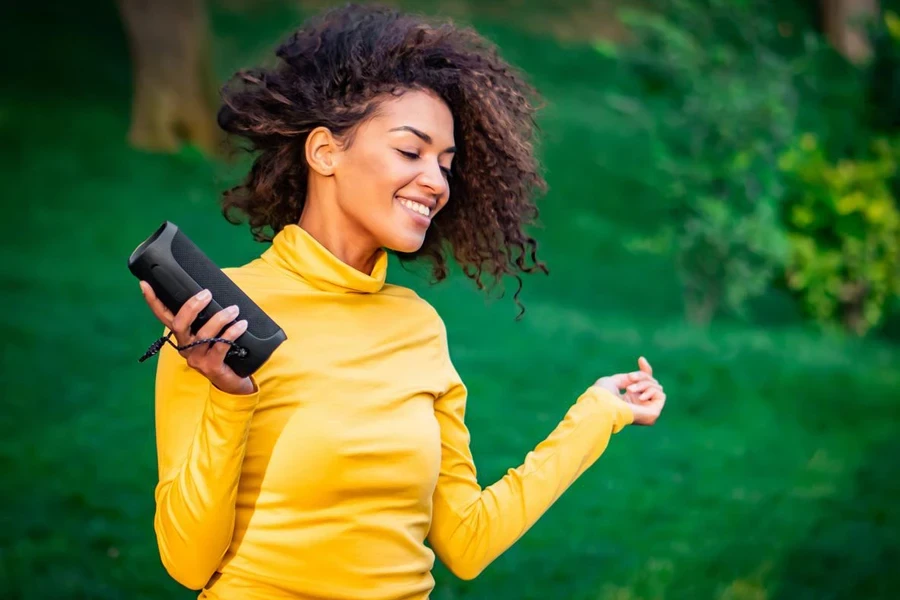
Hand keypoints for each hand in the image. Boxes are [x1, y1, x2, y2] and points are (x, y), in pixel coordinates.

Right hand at [140, 281, 255, 395]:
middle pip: (179, 325)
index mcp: (182, 336)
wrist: (233, 382)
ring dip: (220, 319)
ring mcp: (196, 359)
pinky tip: (241, 325)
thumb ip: (208, 316)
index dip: (153, 301)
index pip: (163, 316)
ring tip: (234, 309)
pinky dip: (232, 333)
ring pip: (203, 335)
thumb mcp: (212, 332)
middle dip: (191, 307)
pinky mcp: (211, 367)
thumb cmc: (223, 351)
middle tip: (207, 293)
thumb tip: (215, 291)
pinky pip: (220, 346)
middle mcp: (184, 347)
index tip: (145, 284)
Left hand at [594, 356, 665, 425]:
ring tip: (629, 389)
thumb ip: (628, 379)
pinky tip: (640, 397)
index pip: (643, 385)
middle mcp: (639, 406)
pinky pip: (661, 395)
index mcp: (629, 401)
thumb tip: (637, 378)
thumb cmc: (602, 396)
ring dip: (643, 384)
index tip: (640, 359)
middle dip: (641, 376)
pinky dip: (651, 391)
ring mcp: (647, 410)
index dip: (644, 371)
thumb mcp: (614, 382)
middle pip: (651, 382)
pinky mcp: (654, 413)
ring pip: (656, 387)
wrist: (603, 406)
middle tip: (630, 377)